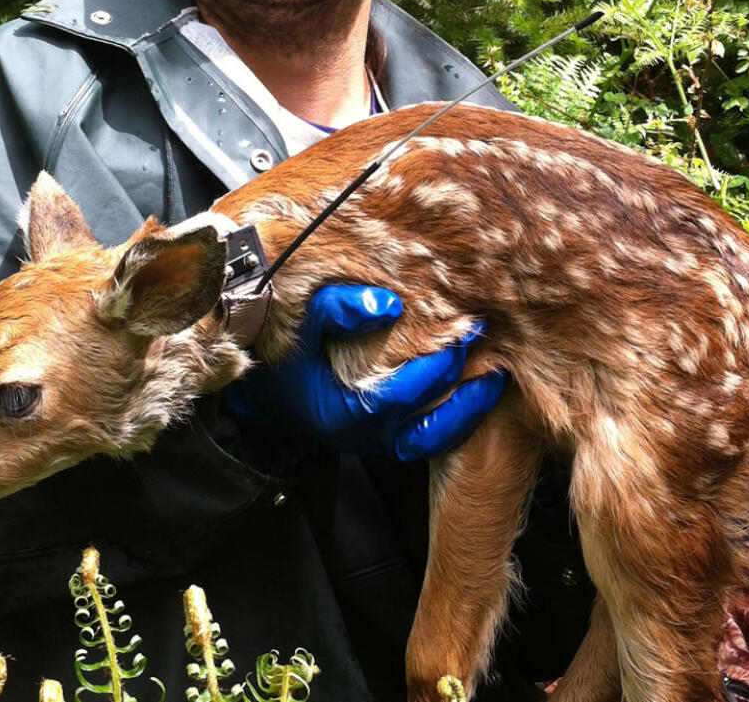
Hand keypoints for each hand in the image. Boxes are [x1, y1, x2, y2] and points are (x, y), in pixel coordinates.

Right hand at [223, 284, 506, 460]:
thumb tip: (387, 304)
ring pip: (430, 443)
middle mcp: (361, 436)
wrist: (255, 375)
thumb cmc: (279, 348)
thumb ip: (340, 308)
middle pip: (430, 432)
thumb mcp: (303, 320)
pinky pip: (423, 437)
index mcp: (344, 414)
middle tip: (494, 362)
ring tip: (494, 382)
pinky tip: (469, 389)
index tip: (468, 333)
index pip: (405, 396)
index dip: (440, 367)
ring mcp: (370, 440)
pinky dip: (450, 418)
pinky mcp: (376, 434)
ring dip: (464, 415)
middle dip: (467, 397)